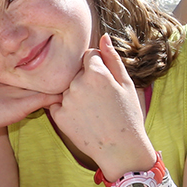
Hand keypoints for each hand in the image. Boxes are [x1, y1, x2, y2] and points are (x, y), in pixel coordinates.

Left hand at [48, 34, 154, 175]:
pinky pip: (58, 103)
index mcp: (96, 73)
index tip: (106, 83)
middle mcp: (77, 84)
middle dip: (87, 80)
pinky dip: (67, 108)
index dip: (99, 67)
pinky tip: (83, 118)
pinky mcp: (58, 116)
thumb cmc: (128, 115)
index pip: (89, 56)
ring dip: (76, 94)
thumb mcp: (127, 84)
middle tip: (102, 100)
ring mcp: (65, 100)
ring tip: (94, 110)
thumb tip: (104, 36)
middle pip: (77, 72)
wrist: (121, 150)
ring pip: (67, 87)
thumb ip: (112, 58)